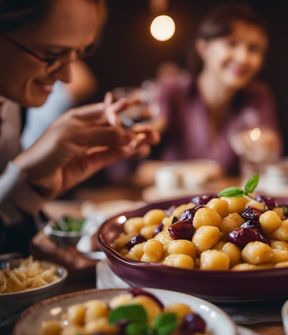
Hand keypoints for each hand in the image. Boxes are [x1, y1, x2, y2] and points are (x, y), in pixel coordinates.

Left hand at [14, 101, 158, 197]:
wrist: (37, 177)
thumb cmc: (49, 149)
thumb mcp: (74, 136)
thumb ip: (102, 134)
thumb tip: (128, 136)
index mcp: (80, 118)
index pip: (105, 110)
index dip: (121, 109)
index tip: (135, 107)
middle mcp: (88, 131)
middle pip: (116, 126)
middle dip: (134, 124)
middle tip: (154, 124)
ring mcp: (93, 147)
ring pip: (119, 141)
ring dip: (136, 139)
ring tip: (154, 137)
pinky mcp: (95, 162)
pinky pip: (115, 154)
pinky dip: (128, 152)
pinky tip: (141, 149)